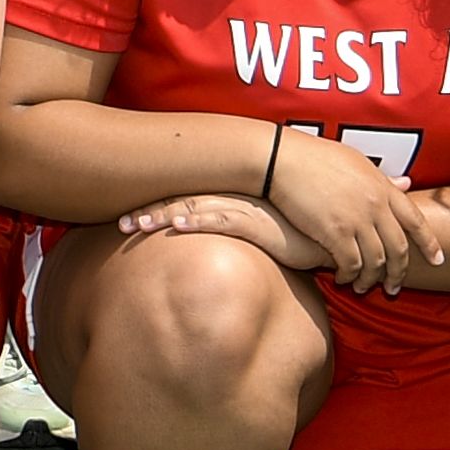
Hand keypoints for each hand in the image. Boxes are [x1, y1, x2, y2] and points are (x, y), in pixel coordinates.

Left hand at [110, 190, 316, 269]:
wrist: (331, 232)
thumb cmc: (294, 234)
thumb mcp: (258, 233)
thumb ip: (233, 234)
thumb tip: (207, 251)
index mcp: (228, 198)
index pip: (184, 198)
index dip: (154, 205)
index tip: (127, 216)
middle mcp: (231, 199)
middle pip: (179, 201)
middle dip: (147, 211)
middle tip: (118, 223)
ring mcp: (243, 210)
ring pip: (193, 209)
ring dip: (161, 216)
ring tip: (135, 224)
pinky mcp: (257, 225)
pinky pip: (221, 221)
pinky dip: (197, 221)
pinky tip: (177, 225)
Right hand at [259, 130, 439, 290]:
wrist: (281, 158)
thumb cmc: (314, 157)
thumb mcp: (356, 162)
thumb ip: (383, 179)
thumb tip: (407, 184)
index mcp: (382, 187)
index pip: (416, 221)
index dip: (429, 243)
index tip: (439, 260)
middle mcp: (375, 205)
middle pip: (399, 248)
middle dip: (400, 272)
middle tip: (394, 288)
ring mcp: (356, 219)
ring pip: (376, 261)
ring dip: (372, 279)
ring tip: (364, 288)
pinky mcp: (334, 232)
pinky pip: (351, 264)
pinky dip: (350, 276)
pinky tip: (343, 279)